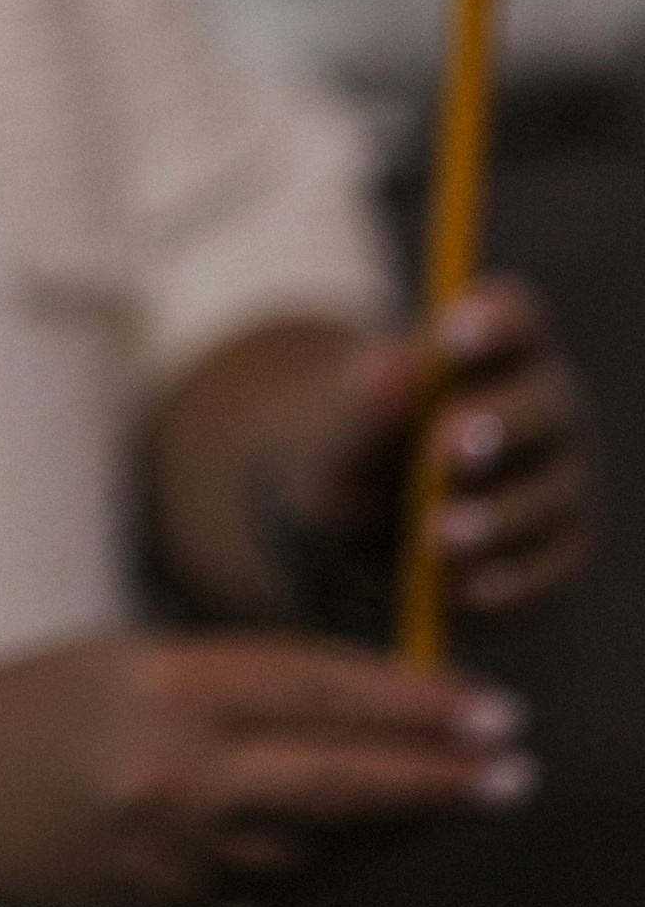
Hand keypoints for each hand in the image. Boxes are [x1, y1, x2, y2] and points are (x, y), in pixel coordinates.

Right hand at [0, 630, 533, 906]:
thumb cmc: (27, 707)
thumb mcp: (126, 658)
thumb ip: (229, 680)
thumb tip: (347, 704)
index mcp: (164, 687)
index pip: (319, 690)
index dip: (411, 700)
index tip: (482, 706)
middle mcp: (176, 772)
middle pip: (339, 777)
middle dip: (436, 776)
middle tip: (508, 770)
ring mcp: (173, 853)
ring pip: (319, 842)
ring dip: (397, 825)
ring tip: (456, 805)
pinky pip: (271, 882)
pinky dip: (329, 858)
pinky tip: (368, 842)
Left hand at [269, 276, 588, 625]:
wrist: (362, 533)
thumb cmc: (359, 455)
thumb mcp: (341, 434)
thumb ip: (364, 404)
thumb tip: (389, 368)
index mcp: (498, 348)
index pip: (515, 315)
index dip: (493, 320)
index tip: (451, 333)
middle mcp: (546, 407)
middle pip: (544, 405)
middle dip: (497, 427)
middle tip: (448, 449)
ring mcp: (564, 481)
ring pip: (550, 494)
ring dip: (498, 515)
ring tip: (441, 536)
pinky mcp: (565, 552)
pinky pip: (551, 568)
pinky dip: (510, 580)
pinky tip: (468, 591)